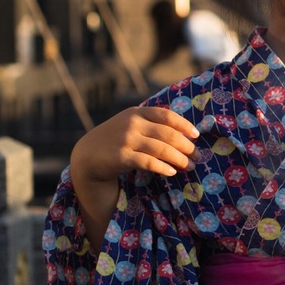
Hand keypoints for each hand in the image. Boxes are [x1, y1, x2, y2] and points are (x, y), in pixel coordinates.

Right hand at [73, 106, 198, 181]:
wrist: (88, 154)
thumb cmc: (116, 139)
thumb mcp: (131, 124)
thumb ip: (151, 123)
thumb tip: (185, 134)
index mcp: (137, 112)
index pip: (166, 115)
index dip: (184, 125)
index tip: (196, 135)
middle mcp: (132, 123)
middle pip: (168, 134)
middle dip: (186, 146)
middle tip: (197, 156)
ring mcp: (126, 139)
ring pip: (161, 149)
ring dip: (179, 159)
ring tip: (189, 167)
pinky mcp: (121, 156)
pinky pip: (148, 162)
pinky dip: (163, 167)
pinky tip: (171, 172)